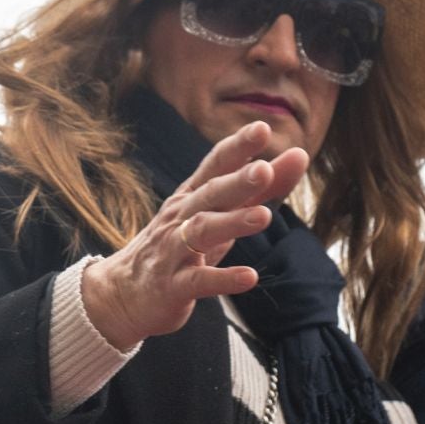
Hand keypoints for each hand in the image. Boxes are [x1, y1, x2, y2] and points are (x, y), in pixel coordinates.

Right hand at [81, 121, 309, 348]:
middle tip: (264, 169)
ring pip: (202, 231)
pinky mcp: (172, 286)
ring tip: (263, 217)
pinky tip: (249, 277)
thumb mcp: (221, 215)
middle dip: (237, 181)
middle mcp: (180, 217)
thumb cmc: (181, 247)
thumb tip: (299, 155)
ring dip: (232, 223)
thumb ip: (261, 188)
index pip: (215, 165)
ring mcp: (173, 251)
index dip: (237, 146)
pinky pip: (198, 281)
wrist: (124, 295)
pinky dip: (223, 278)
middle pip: (210, 194)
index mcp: (193, 196)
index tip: (262, 127)